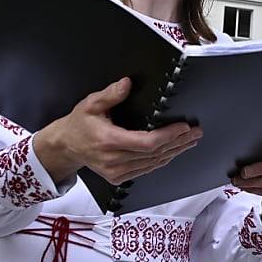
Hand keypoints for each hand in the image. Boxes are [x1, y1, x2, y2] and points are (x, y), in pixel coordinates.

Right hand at [34, 78, 201, 185]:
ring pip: (153, 163)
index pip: (147, 142)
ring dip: (175, 152)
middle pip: (155, 153)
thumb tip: (127, 83)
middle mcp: (113, 159)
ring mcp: (116, 172)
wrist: (65, 146)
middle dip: (179, 142)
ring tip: (191, 141)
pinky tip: (173, 151)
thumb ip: (110, 94)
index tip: (184, 127)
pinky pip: (146, 169)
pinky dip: (162, 160)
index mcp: (108, 141)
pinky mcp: (118, 177)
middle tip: (196, 132)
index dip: (169, 136)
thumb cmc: (79, 125)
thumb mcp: (91, 104)